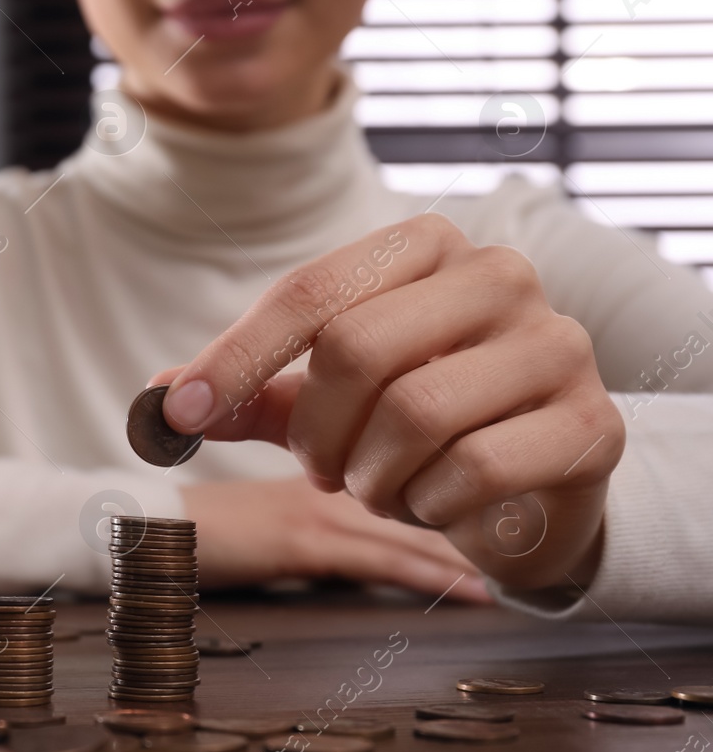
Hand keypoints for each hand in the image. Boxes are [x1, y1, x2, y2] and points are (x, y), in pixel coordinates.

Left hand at [150, 213, 622, 590]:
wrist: (535, 483)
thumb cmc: (418, 424)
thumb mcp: (325, 401)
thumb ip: (250, 393)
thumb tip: (158, 401)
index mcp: (425, 246)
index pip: (310, 292)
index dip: (235, 358)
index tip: (180, 415)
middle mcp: (499, 275)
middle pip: (356, 349)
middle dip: (318, 432)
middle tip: (325, 469)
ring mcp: (556, 344)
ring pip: (415, 413)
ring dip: (373, 476)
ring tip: (385, 485)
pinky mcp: (592, 423)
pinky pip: (476, 470)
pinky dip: (432, 504)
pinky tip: (441, 502)